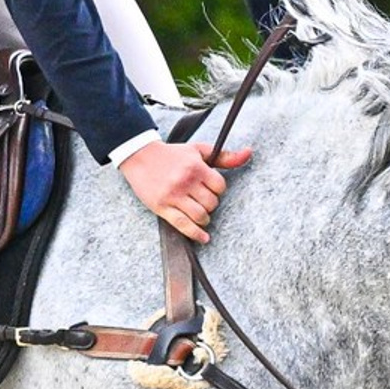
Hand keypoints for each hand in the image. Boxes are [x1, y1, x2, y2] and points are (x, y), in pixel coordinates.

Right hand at [120, 139, 249, 241]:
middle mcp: (186, 181)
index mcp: (196, 167)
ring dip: (204, 219)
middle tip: (203, 202)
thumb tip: (249, 153)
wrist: (140, 156)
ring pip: (200, 215)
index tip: (211, 190)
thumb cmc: (172, 155)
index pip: (219, 187)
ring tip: (201, 215)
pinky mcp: (162, 207)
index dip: (218, 190)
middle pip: (211, 203)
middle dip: (211, 205)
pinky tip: (203, 238)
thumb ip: (224, 156)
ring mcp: (173, 195)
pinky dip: (195, 234)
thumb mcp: (198, 151)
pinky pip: (183, 224)